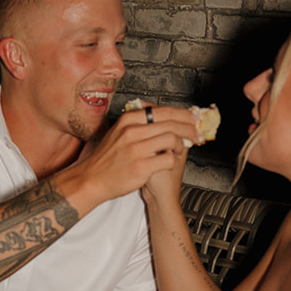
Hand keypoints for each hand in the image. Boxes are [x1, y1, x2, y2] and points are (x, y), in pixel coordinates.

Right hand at [66, 105, 197, 210]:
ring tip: (184, 148)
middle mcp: (132, 131)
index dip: (182, 114)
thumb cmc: (106, 159)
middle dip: (190, 127)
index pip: (162, 110)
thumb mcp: (118, 132)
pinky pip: (168, 159)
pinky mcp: (141, 166)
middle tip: (198, 131)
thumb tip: (159, 114)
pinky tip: (172, 161)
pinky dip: (174, 160)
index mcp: (128, 120)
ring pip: (172, 139)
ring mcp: (136, 149)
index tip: (192, 118)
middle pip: (171, 123)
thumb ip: (136, 122)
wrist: (92, 179)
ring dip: (183, 144)